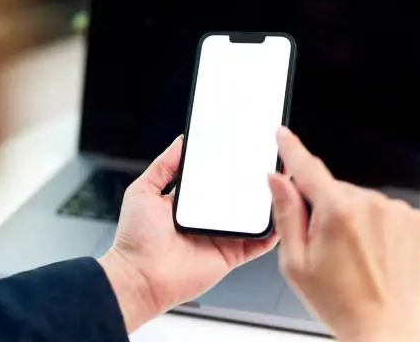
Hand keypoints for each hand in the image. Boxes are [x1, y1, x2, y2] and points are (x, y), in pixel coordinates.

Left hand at [99, 136, 279, 331]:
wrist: (139, 277)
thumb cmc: (136, 238)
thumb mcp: (144, 190)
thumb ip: (164, 165)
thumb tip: (182, 141)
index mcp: (190, 201)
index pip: (217, 176)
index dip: (231, 162)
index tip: (245, 145)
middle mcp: (209, 217)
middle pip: (240, 194)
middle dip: (256, 178)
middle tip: (271, 158)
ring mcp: (222, 235)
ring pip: (254, 215)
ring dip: (269, 199)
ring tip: (282, 179)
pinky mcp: (232, 254)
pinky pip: (259, 242)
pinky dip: (274, 230)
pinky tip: (283, 211)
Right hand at [268, 128, 419, 341]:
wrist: (385, 328)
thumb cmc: (340, 302)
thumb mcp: (295, 262)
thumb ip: (286, 214)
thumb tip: (277, 180)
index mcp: (337, 213)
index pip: (307, 168)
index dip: (291, 149)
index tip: (283, 133)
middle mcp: (371, 205)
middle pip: (333, 190)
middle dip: (323, 208)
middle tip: (323, 245)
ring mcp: (397, 212)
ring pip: (358, 200)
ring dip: (349, 216)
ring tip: (351, 255)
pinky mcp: (415, 221)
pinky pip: (382, 209)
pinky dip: (373, 224)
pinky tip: (370, 251)